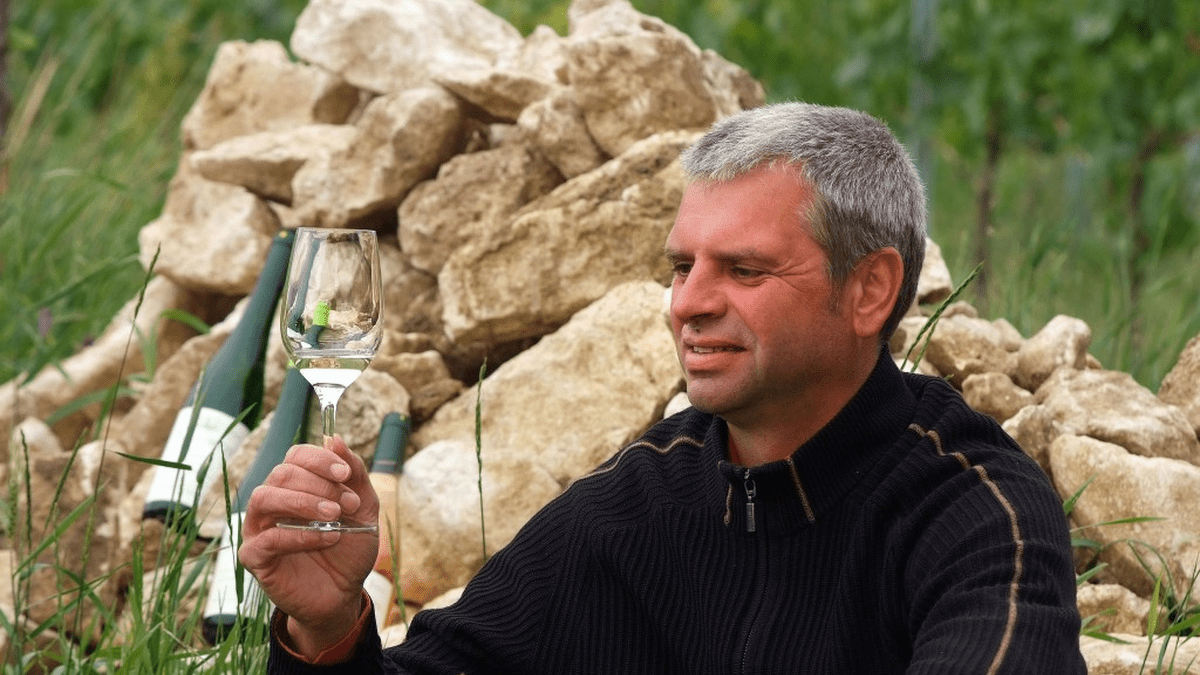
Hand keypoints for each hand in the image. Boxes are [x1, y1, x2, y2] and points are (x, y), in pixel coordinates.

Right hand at [239, 435, 379, 655]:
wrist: (344, 593)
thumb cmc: (349, 548)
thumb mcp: (363, 509)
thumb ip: (354, 475)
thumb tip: (336, 439)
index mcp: (296, 485)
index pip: (296, 455)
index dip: (319, 459)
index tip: (345, 473)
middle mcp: (273, 501)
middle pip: (281, 473)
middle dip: (318, 484)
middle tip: (346, 503)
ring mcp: (260, 528)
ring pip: (264, 498)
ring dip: (303, 502)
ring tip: (334, 516)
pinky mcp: (255, 558)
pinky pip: (266, 539)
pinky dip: (299, 535)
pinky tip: (328, 538)